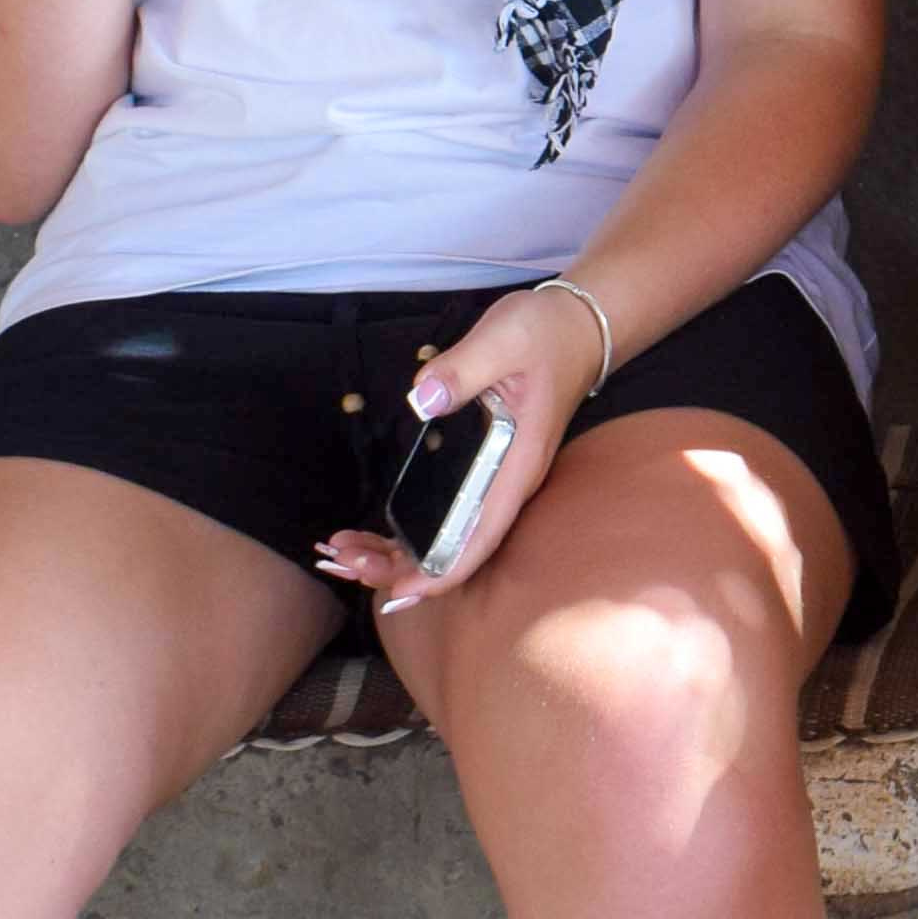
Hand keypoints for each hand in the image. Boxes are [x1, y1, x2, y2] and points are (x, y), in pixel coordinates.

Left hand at [313, 281, 610, 614]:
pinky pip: (445, 516)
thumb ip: (462, 369)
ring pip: (447, 537)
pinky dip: (406, 532)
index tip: (396, 594)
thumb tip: (422, 400)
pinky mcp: (485, 469)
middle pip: (457, 549)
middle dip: (400, 565)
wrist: (576, 324)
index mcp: (517, 464)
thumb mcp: (502, 340)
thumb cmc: (544, 333)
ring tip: (343, 552)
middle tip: (340, 561)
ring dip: (397, 552)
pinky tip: (372, 536)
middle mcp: (508, 484)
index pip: (481, 537)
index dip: (441, 572)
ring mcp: (497, 480)